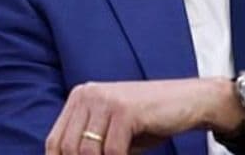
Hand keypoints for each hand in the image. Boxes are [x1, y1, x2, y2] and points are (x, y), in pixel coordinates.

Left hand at [46, 78, 238, 154]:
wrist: (188, 101)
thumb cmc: (148, 121)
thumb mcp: (111, 131)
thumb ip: (91, 146)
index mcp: (80, 97)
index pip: (55, 141)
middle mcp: (87, 94)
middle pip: (68, 148)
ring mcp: (105, 100)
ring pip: (88, 151)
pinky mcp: (125, 110)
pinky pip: (113, 151)